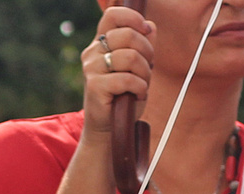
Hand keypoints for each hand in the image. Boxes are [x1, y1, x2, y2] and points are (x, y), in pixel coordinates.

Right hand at [80, 8, 154, 136]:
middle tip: (148, 69)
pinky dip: (140, 89)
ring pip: (130, 57)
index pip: (113, 15)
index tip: (146, 30)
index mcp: (100, 43)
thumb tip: (151, 26)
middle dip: (147, 52)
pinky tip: (137, 96)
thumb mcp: (137, 68)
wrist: (108, 129)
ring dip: (144, 73)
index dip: (133, 18)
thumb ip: (143, 47)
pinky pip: (127, 79)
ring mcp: (91, 69)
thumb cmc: (123, 97)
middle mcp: (92, 52)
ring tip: (141, 86)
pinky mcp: (94, 86)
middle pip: (128, 35)